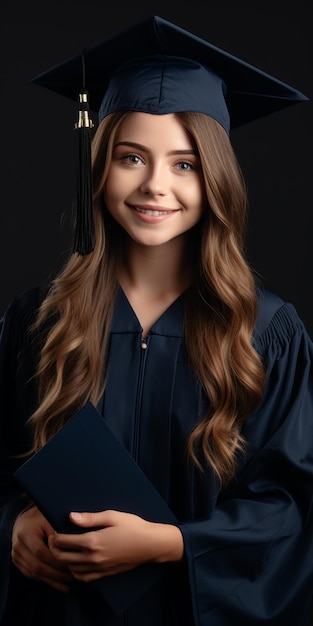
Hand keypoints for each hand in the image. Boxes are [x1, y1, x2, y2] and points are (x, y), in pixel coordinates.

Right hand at [11, 506, 73, 591]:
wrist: (25, 519)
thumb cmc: (41, 517)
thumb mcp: (50, 519)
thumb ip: (59, 532)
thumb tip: (74, 546)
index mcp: (26, 533)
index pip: (41, 552)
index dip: (57, 560)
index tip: (72, 564)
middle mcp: (18, 546)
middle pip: (38, 566)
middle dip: (57, 574)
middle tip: (73, 576)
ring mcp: (16, 556)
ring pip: (35, 573)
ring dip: (53, 579)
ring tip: (69, 580)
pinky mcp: (18, 562)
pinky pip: (33, 575)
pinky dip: (47, 580)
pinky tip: (60, 584)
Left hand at [48, 509, 183, 581]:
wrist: (150, 544)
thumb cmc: (133, 526)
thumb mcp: (112, 516)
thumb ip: (89, 518)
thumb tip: (70, 516)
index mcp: (93, 541)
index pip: (64, 542)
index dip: (54, 537)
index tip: (52, 531)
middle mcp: (93, 557)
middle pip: (64, 558)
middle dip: (54, 549)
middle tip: (52, 541)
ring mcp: (99, 567)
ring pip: (72, 569)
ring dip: (64, 562)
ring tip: (63, 551)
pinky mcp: (105, 573)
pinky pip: (84, 577)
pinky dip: (75, 572)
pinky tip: (76, 564)